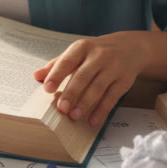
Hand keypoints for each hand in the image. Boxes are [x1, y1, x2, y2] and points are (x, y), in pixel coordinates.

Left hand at [32, 32, 151, 125]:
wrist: (130, 47)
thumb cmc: (96, 52)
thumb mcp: (77, 52)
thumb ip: (57, 64)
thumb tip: (36, 76)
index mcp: (83, 47)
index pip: (67, 61)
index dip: (57, 75)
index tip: (47, 88)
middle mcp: (99, 56)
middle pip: (83, 76)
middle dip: (72, 93)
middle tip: (62, 108)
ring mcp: (113, 68)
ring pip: (98, 88)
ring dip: (85, 104)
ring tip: (74, 116)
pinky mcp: (124, 80)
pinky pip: (112, 97)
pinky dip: (102, 110)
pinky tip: (92, 120)